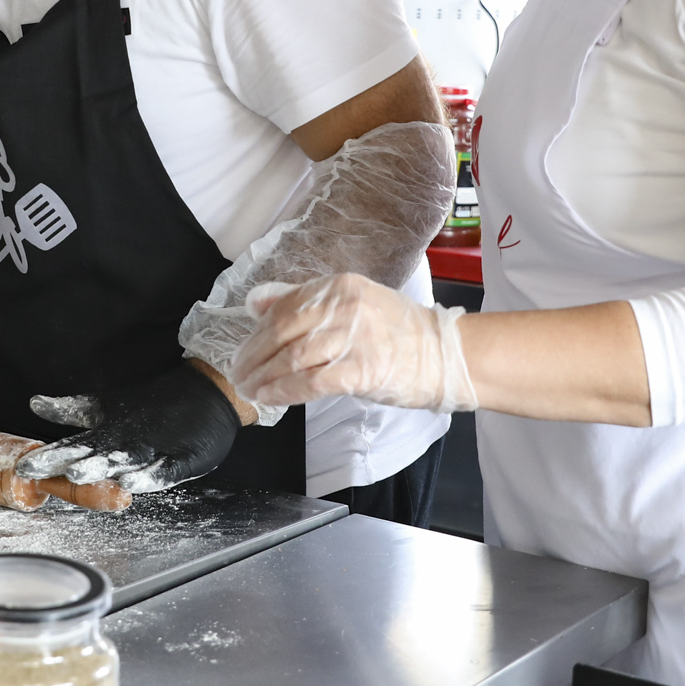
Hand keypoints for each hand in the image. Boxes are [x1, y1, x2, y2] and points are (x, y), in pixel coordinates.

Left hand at [15, 363, 241, 494]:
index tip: (23, 466)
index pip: (74, 446)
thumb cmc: (152, 406)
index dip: (50, 456)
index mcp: (108, 431)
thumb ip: (73, 409)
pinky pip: (163, 471)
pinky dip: (148, 477)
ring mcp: (153, 450)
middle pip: (94, 454)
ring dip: (100, 467)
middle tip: (41, 469)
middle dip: (70, 462)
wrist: (206, 393)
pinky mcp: (180, 459)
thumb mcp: (108, 406)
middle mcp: (126, 441)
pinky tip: (131, 484)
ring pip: (123, 462)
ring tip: (78, 474)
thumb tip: (35, 403)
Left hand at [231, 274, 476, 410]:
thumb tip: (257, 303)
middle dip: (253, 356)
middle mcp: (345, 307)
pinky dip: (284, 391)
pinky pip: (311, 382)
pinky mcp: (363, 370)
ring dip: (264, 377)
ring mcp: (355, 338)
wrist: (446, 355)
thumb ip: (306, 301)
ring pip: (292, 357)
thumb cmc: (399, 333)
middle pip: (282, 331)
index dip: (257, 331)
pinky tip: (270, 398)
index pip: (285, 306)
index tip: (243, 350)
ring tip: (249, 389)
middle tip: (238, 373)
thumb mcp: (353, 303)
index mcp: (339, 287)